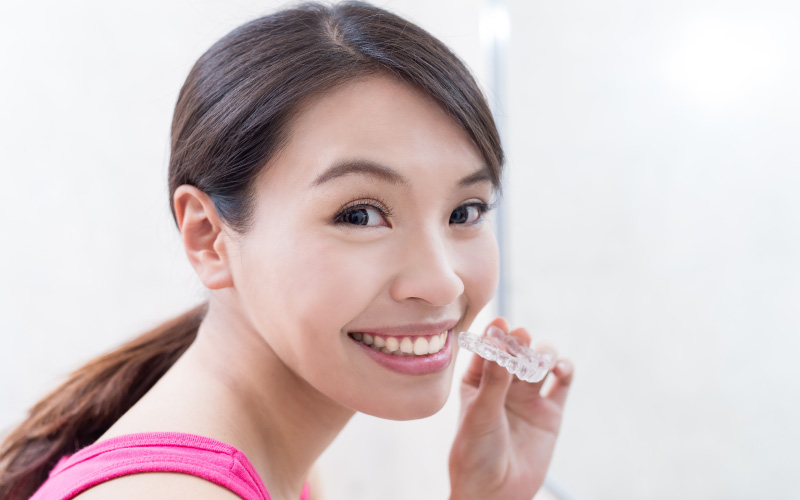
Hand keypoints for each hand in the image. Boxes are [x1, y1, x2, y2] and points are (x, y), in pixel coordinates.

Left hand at [448, 318, 573, 499]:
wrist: (495, 493)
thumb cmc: (476, 453)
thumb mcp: (481, 413)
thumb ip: (493, 380)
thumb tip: (498, 342)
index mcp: (478, 381)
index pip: (488, 349)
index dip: (495, 334)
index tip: (501, 324)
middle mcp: (504, 385)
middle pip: (517, 351)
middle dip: (521, 342)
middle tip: (522, 337)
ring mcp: (528, 397)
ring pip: (541, 361)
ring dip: (543, 354)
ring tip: (540, 361)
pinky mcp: (550, 412)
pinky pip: (563, 383)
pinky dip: (566, 369)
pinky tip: (561, 369)